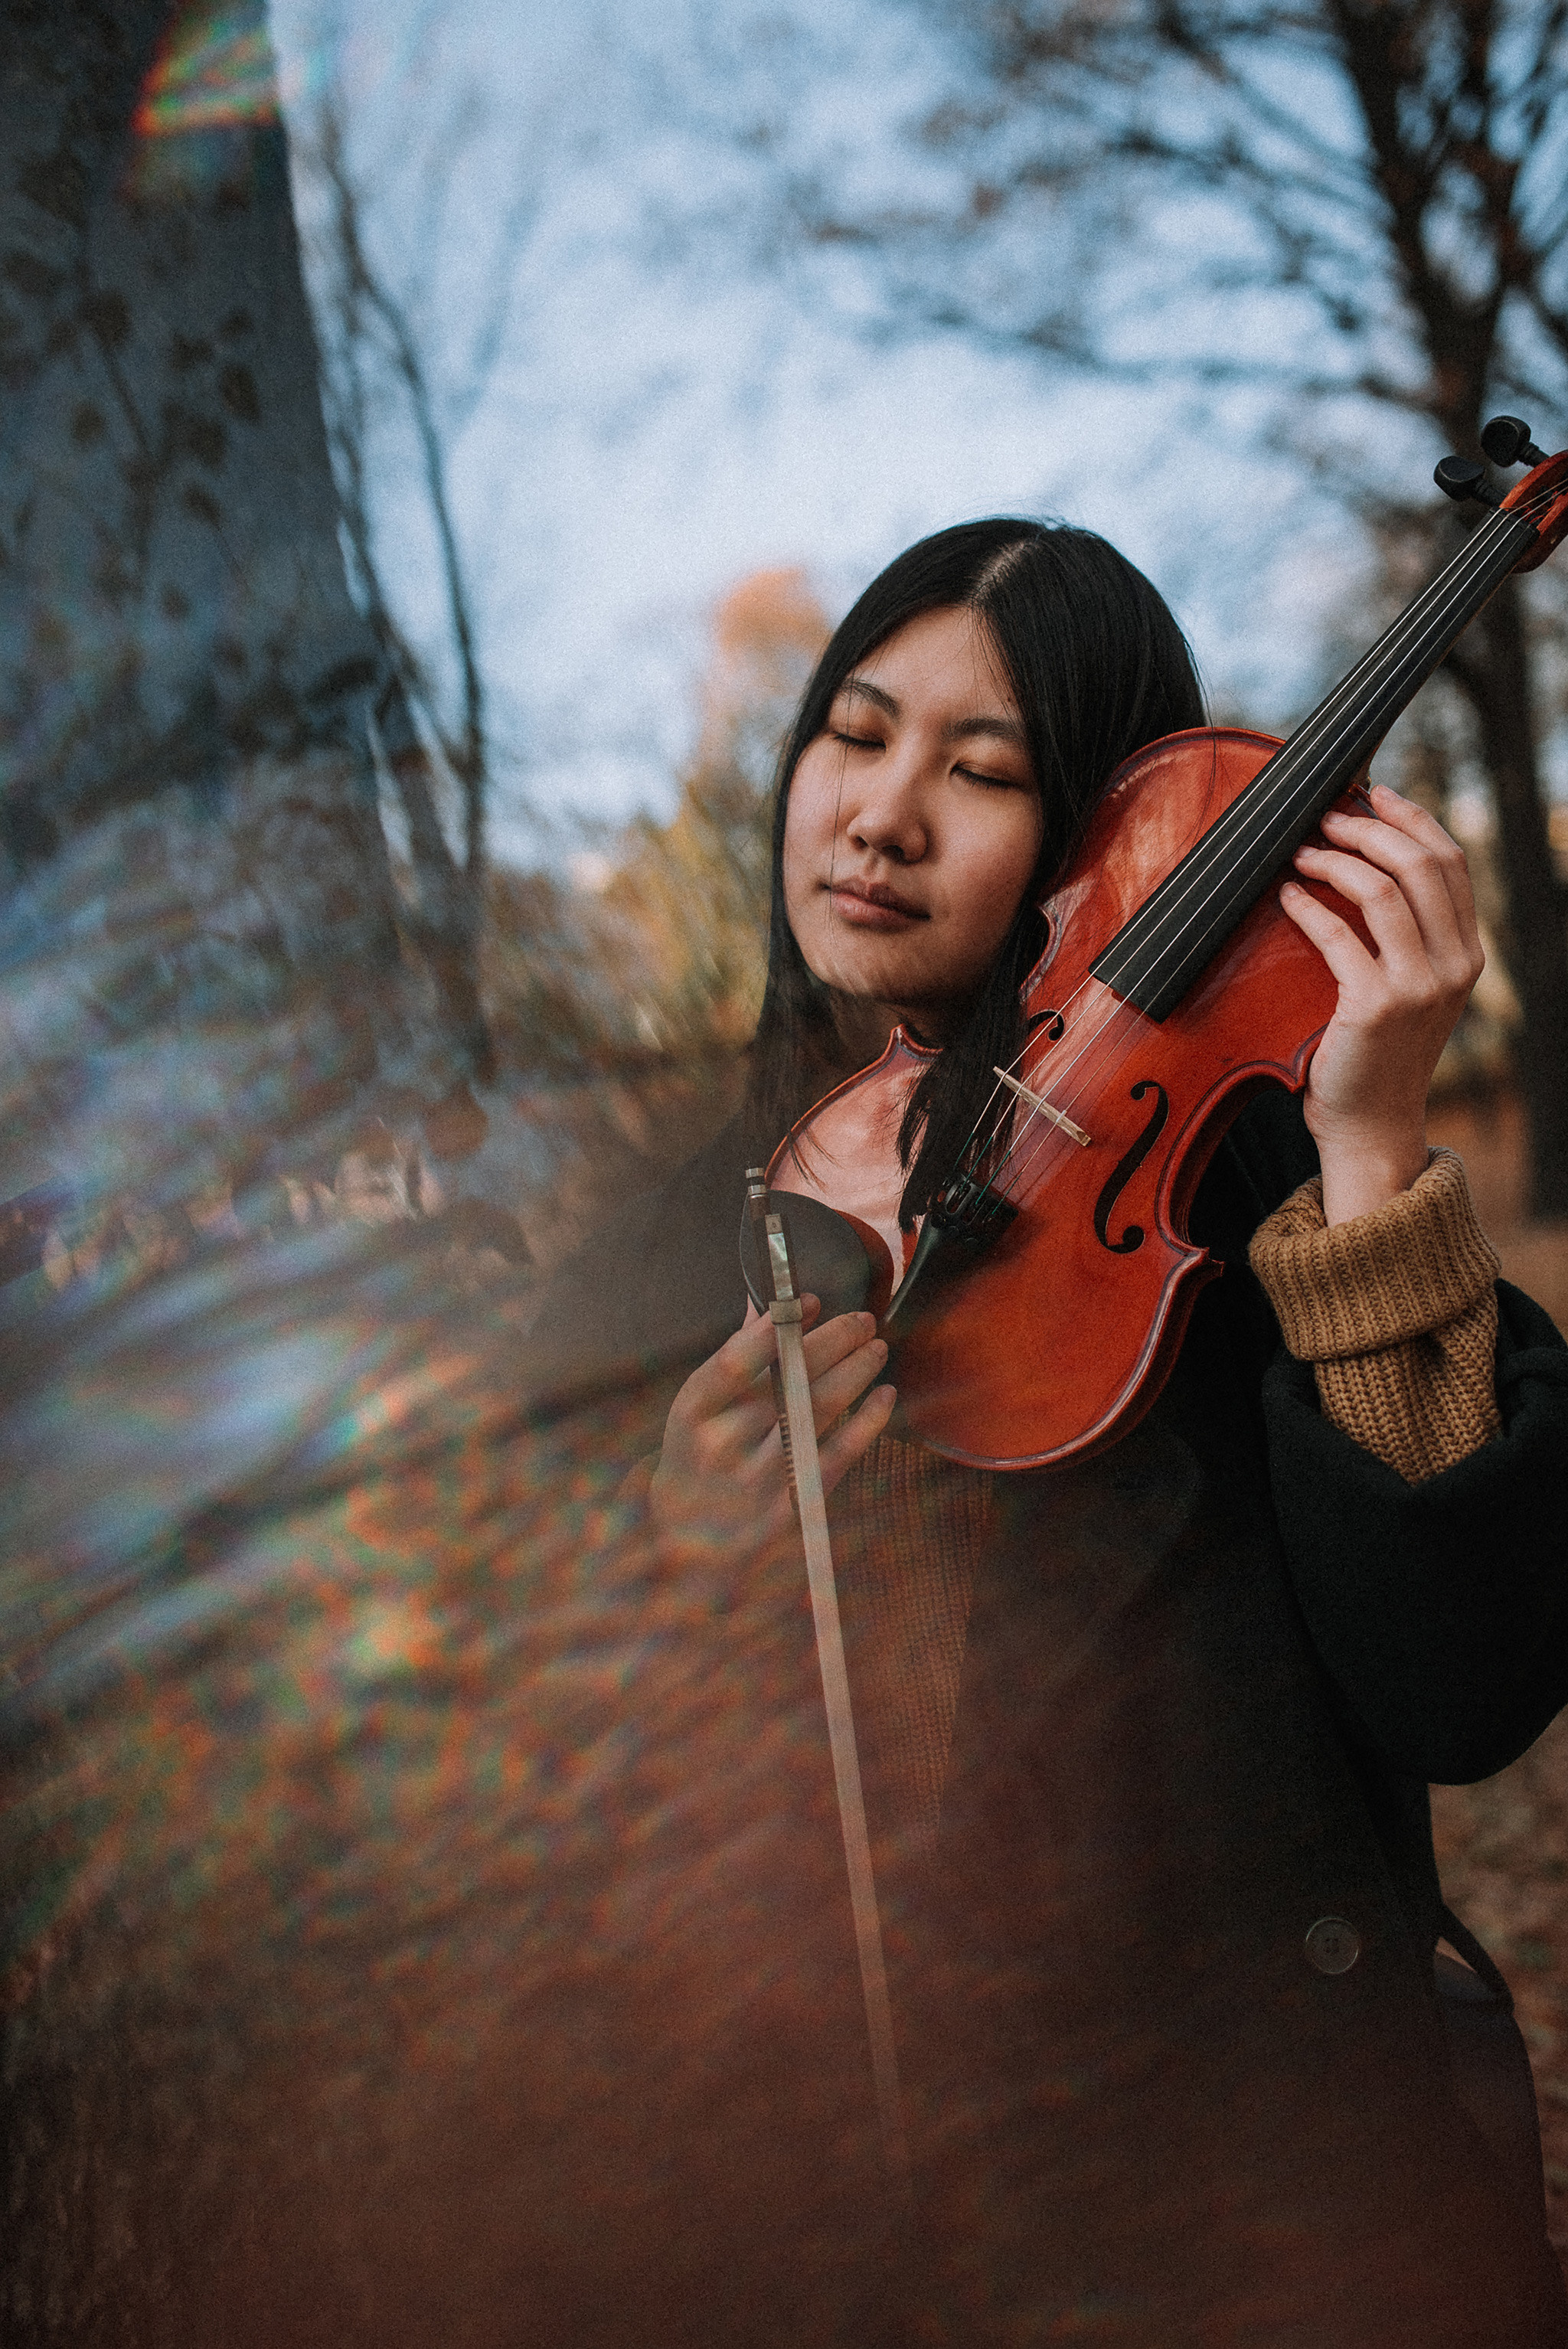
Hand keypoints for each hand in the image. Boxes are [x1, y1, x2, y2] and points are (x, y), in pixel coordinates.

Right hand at [649, 1299, 894, 1573]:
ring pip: (818, 1410)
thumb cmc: (695, 1464)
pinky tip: (884, 1395)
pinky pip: (840, 1453)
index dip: (776, 1327)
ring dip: (856, 1371)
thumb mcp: (695, 1414)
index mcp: (692, 1414)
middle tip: (862, 1319)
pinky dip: (866, 1421)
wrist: (689, 1550)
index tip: (810, 1302)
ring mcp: (759, 1478)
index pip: (737, 1360)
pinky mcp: (792, 1505)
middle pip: (788, 1379)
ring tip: (876, 1347)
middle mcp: (724, 1445)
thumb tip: (762, 1306)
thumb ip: (730, 1361)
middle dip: (833, 1341)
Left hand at [1280, 783, 1482, 1224]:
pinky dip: (1308, 906)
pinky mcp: (1375, 1006)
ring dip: (1336, 860)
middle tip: (1326, 816)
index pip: (1449, 863)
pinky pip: (1339, 936)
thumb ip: (1404, 933)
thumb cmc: (1375, 1053)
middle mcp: (1453, 965)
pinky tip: (1287, 895)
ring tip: (1301, 850)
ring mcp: (1419, 987)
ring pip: (1384, 890)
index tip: (1373, 794)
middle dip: (1369, 829)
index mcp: (1466, 954)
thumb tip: (1367, 859)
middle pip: (1420, 864)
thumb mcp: (1408, 987)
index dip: (1411, 819)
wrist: (1371, 1126)